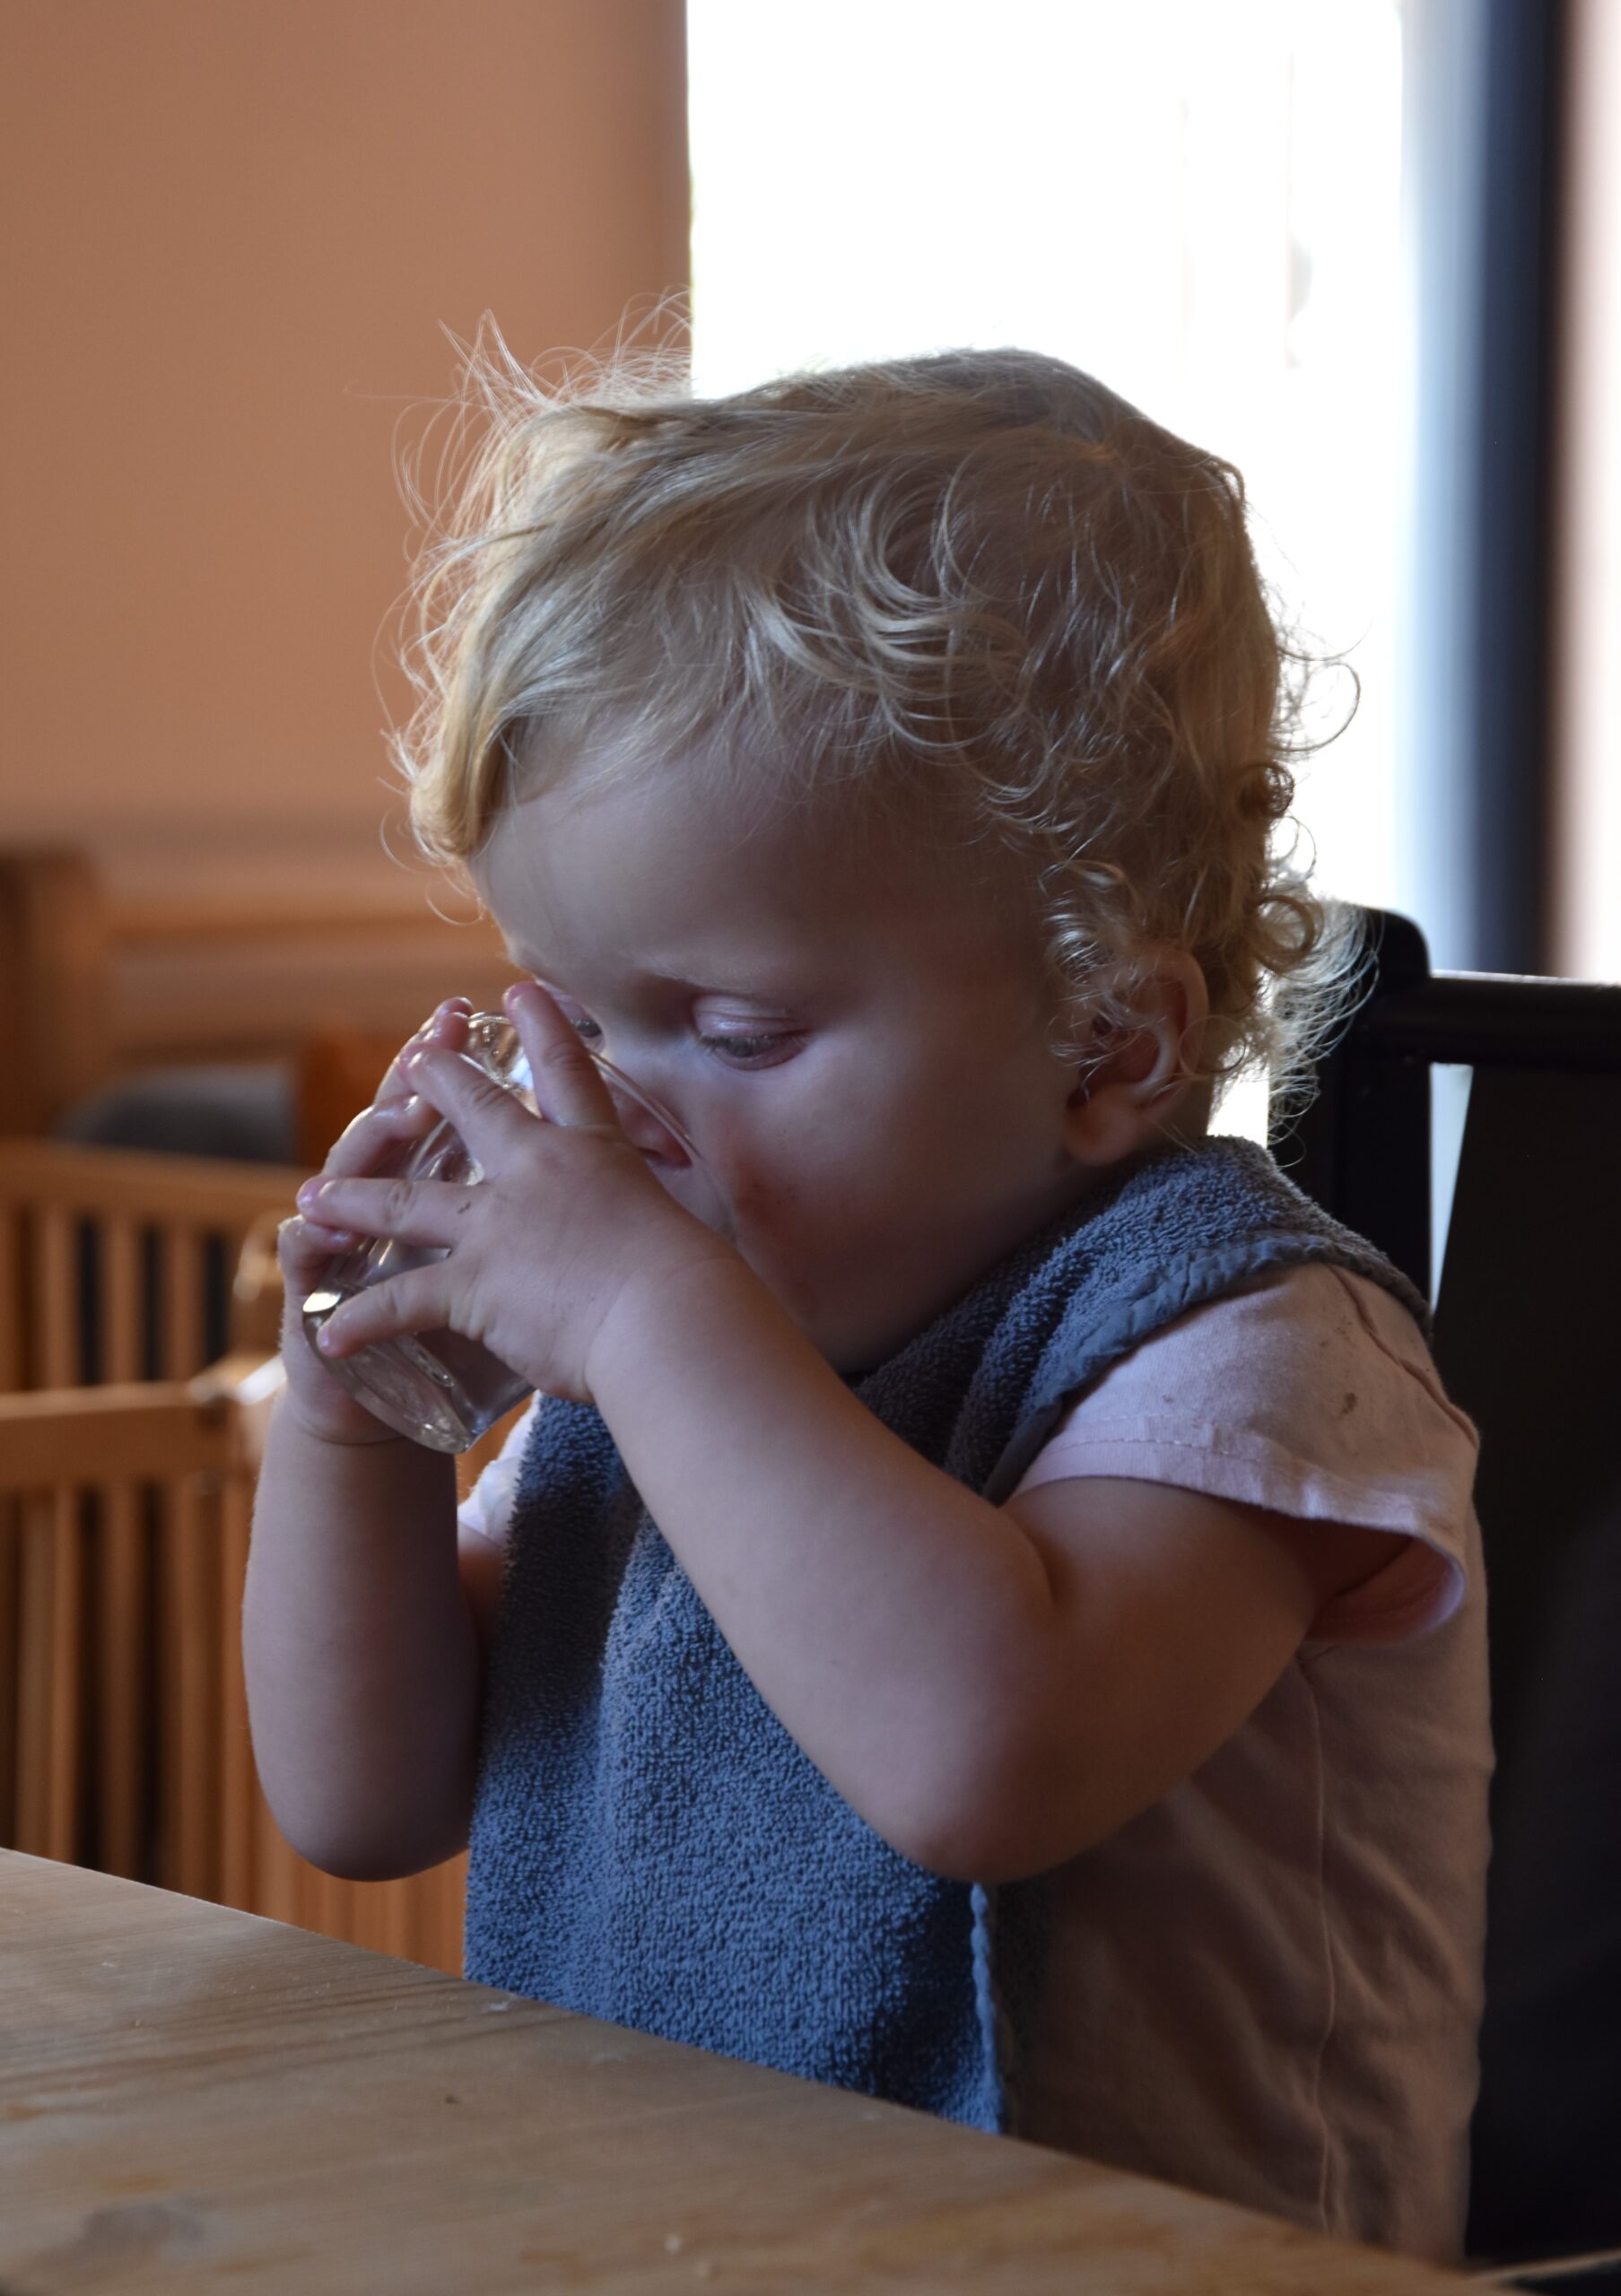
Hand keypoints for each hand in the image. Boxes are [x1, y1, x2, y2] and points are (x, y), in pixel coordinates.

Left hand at [294, 981, 735, 1406]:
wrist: (669, 1320)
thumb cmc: (694, 1290)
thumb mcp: (680, 1236)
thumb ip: (653, 1236)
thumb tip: (679, 1262)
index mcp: (597, 1157)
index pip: (570, 1077)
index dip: (544, 1029)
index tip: (521, 992)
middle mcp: (539, 1175)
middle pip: (478, 1114)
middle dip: (438, 1081)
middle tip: (413, 1057)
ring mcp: (498, 1226)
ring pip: (404, 1204)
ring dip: (352, 1200)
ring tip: (312, 1195)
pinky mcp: (473, 1282)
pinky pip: (399, 1301)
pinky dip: (359, 1319)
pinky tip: (327, 1332)